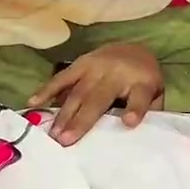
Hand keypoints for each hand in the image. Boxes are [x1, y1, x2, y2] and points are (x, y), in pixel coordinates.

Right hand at [27, 43, 163, 145]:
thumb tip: (134, 136)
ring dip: (64, 113)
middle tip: (65, 141)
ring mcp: (95, 68)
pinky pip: (61, 78)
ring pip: (77, 92)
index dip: (134, 109)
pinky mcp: (80, 64)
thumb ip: (149, 112)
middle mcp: (116, 73)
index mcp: (141, 82)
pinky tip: (32, 103)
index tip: (129, 123)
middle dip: (82, 120)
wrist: (133, 48)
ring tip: (53, 133)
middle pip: (98, 98)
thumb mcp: (157, 94)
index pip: (139, 97)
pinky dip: (46, 90)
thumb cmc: (143, 80)